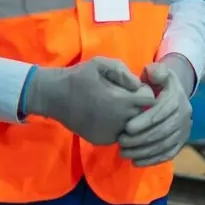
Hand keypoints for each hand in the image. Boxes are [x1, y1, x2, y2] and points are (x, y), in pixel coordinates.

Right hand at [22, 58, 154, 144]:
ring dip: (130, 119)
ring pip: (133, 128)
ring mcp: (110, 133)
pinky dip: (119, 128)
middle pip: (144, 116)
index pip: (150, 100)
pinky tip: (108, 117)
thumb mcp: (101, 64)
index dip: (145, 92)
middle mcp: (119, 120)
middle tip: (127, 98)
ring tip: (117, 108)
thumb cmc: (79, 77)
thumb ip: (123, 72)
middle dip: (140, 106)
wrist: (53, 96)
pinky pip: (120, 135)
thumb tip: (138, 83)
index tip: (135, 88)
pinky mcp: (102, 140)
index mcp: (122, 100)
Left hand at [118, 56, 193, 166]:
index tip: (126, 128)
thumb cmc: (158, 83)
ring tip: (124, 153)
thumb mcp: (158, 72)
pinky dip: (152, 160)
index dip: (144, 122)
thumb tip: (153, 75)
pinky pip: (168, 154)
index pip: (161, 113)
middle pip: (162, 131)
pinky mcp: (181, 142)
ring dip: (143, 152)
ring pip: (164, 145)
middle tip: (121, 142)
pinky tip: (136, 163)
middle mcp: (184, 115)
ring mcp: (184, 130)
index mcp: (177, 99)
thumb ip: (155, 71)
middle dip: (140, 139)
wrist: (174, 93)